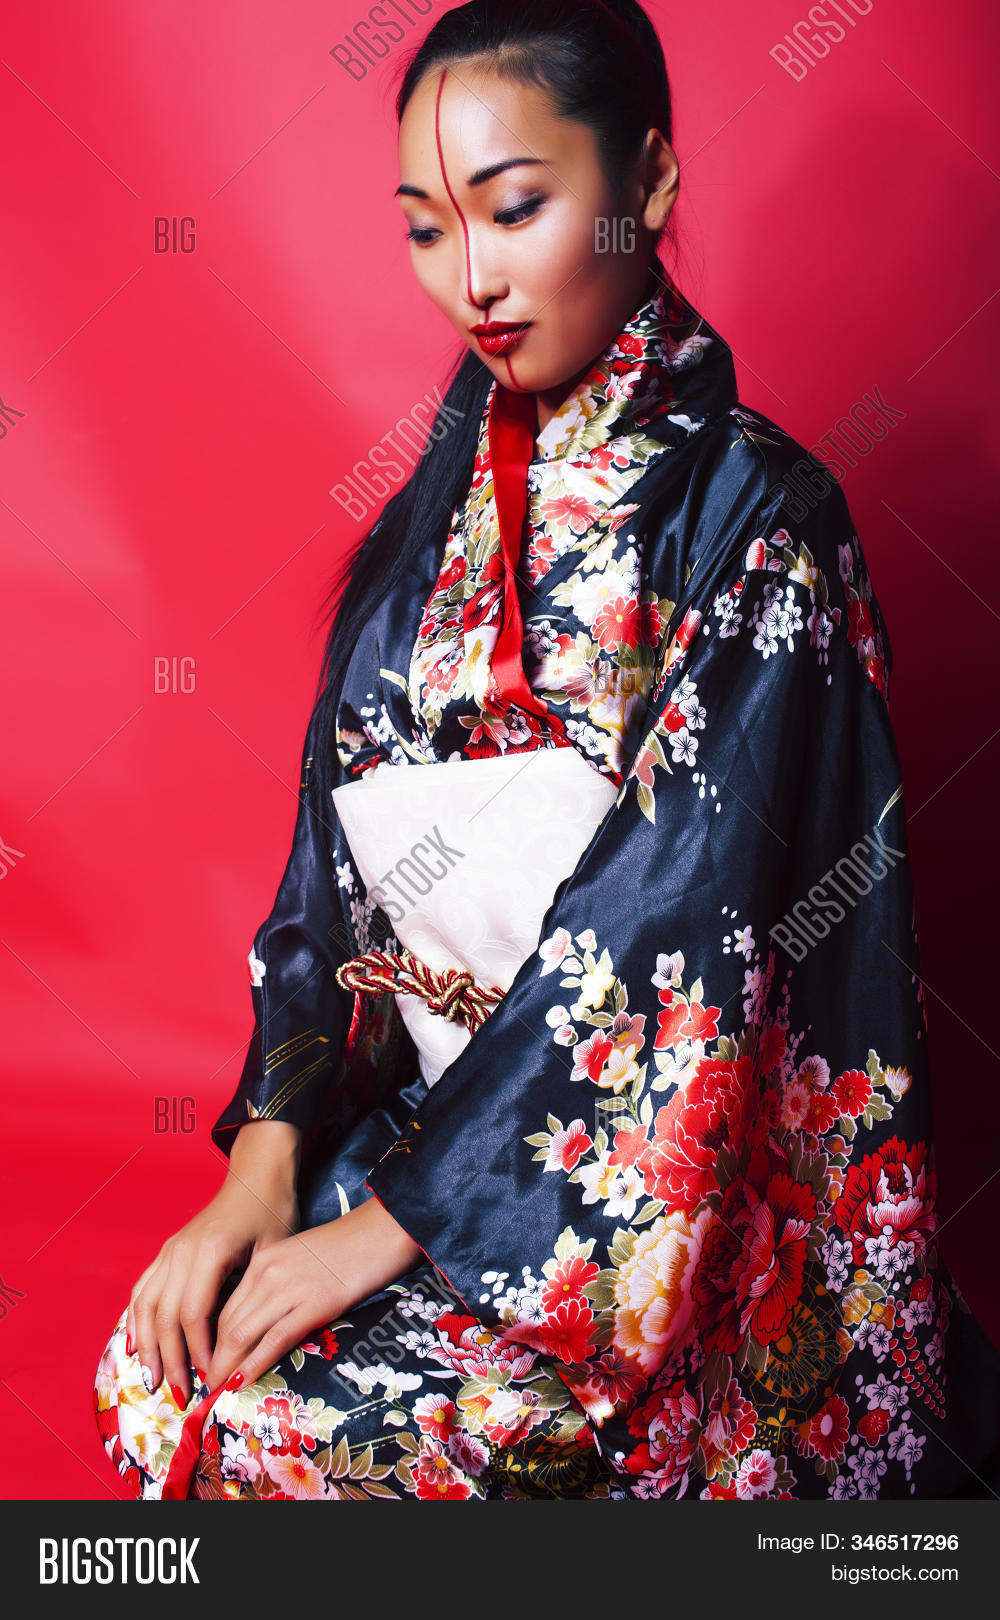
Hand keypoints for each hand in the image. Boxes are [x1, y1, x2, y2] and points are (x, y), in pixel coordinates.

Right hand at [127, 1121, 300, 1407]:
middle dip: (169, 1360)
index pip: (194, 1314)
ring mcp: (170, 1250)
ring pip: (146, 1306)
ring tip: (152, 1381)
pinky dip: (135, 1320)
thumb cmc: (273, 1213)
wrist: (258, 1177)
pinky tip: (135, 1346)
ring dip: (147, 1347)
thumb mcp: (272, 1253)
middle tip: (178, 1395)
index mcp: (210, 1252)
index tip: (209, 1379)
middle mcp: (181, 1251)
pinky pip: (143, 1290)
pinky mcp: (167, 1251)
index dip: (198, 1351)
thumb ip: (251, 1296)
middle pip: (165, 1316)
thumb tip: (241, 1349)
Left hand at [204, 1193, 421, 1391]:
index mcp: (264, 1261)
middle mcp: (268, 1272)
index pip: (226, 1308)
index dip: (214, 1342)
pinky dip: (253, 1364)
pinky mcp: (313, 1304)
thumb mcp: (302, 1260)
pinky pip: (274, 1339)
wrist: (383, 1230)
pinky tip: (241, 1383)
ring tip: (219, 1393)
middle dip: (214, 1360)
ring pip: (242, 1334)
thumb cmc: (349, 1247)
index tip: (212, 1365)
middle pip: (227, 1324)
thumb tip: (267, 1323)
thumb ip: (281, 1286)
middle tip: (208, 1388)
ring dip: (226, 1367)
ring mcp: (289, 1288)